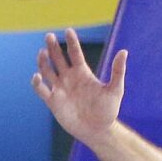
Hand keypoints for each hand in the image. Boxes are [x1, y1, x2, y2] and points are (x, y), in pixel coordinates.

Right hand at [31, 30, 125, 144]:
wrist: (98, 129)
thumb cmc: (108, 110)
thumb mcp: (115, 89)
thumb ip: (118, 71)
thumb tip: (124, 51)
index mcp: (83, 73)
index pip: (75, 54)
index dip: (72, 42)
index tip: (68, 30)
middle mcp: (70, 78)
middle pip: (59, 59)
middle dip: (54, 47)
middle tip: (49, 35)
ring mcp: (60, 89)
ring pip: (48, 71)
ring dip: (43, 62)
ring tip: (42, 51)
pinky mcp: (53, 101)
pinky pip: (42, 90)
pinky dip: (38, 83)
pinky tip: (37, 76)